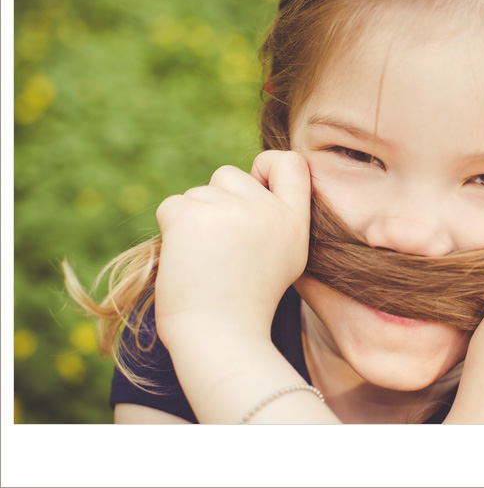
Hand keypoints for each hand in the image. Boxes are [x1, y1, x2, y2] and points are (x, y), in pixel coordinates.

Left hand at [153, 151, 310, 348]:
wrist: (220, 338)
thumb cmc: (247, 303)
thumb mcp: (285, 257)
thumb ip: (275, 218)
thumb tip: (248, 181)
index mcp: (294, 221)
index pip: (292, 162)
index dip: (267, 166)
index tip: (256, 186)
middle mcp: (266, 209)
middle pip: (230, 175)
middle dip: (217, 201)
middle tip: (221, 248)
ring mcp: (229, 210)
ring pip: (198, 193)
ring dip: (194, 220)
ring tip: (207, 262)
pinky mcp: (191, 216)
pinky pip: (173, 205)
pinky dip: (172, 231)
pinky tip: (186, 260)